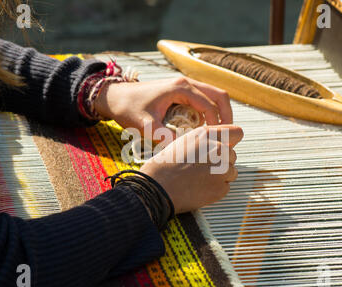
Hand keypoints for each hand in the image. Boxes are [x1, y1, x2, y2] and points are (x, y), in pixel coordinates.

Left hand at [94, 76, 232, 140]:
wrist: (115, 96)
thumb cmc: (128, 108)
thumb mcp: (144, 125)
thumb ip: (162, 136)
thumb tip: (181, 148)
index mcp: (181, 88)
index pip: (209, 105)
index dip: (215, 124)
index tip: (214, 140)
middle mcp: (186, 83)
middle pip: (219, 95)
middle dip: (226, 115)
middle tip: (226, 134)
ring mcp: (184, 86)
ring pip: (213, 96)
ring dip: (219, 113)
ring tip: (216, 133)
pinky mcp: (181, 91)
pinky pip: (203, 99)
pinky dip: (209, 112)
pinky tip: (203, 128)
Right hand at [140, 125, 242, 213]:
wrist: (157, 187)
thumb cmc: (165, 165)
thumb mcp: (184, 142)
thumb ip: (206, 140)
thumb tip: (224, 143)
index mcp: (207, 135)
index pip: (237, 133)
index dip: (230, 141)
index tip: (225, 147)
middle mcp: (217, 149)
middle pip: (233, 155)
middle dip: (222, 162)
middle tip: (202, 169)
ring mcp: (221, 169)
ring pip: (232, 172)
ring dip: (220, 176)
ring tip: (199, 179)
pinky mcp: (221, 187)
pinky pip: (225, 188)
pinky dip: (215, 190)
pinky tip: (199, 188)